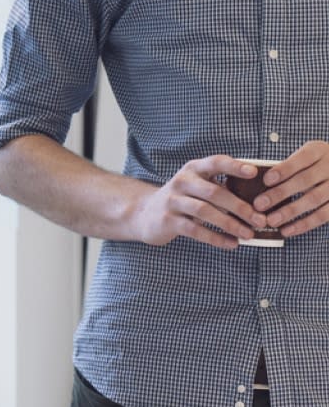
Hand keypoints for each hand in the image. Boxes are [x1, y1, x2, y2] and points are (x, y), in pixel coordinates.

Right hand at [130, 155, 265, 248]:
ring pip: (204, 212)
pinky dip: (215, 238)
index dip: (234, 166)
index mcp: (193, 169)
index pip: (215, 162)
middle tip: (260, 219)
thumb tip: (258, 200)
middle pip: (214, 192)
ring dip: (229, 224)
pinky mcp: (168, 220)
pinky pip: (195, 230)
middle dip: (239, 206)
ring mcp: (173, 201)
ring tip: (248, 235)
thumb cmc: (182, 199)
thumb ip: (220, 187)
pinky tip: (231, 244)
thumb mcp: (196, 186)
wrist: (145, 214)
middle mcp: (182, 182)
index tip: (254, 173)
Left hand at [251, 141, 328, 237]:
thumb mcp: (306, 154)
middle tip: (259, 204)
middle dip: (280, 193)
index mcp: (318, 150)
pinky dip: (304, 224)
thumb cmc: (315, 162)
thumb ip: (290, 165)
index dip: (284, 170)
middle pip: (305, 181)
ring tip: (271, 220)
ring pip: (314, 199)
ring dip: (290, 211)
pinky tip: (287, 230)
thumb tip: (256, 179)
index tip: (266, 180)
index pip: (301, 159)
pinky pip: (323, 216)